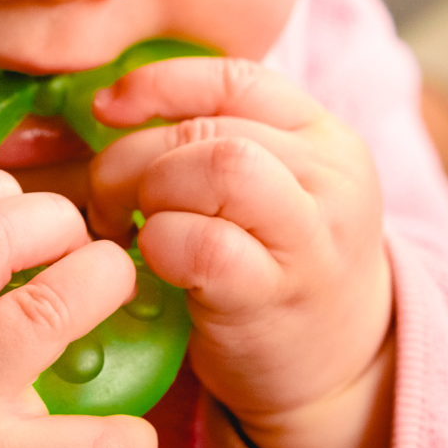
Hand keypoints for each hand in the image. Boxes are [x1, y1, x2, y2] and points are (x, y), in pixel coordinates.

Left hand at [87, 58, 394, 447]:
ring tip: (131, 227)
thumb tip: (111, 105)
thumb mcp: (274, 190)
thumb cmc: (277, 268)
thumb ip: (218, 143)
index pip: (236, 77)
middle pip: (213, 127)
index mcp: (325, 136)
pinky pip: (206, 245)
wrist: (338, 370)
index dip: (160, 83)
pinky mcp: (278, 296)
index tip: (109, 107)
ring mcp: (312, 237)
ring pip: (220, 168)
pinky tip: (153, 261)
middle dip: (138, 155)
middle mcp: (330, 178)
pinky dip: (161, 244)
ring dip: (151, 193)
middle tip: (109, 199)